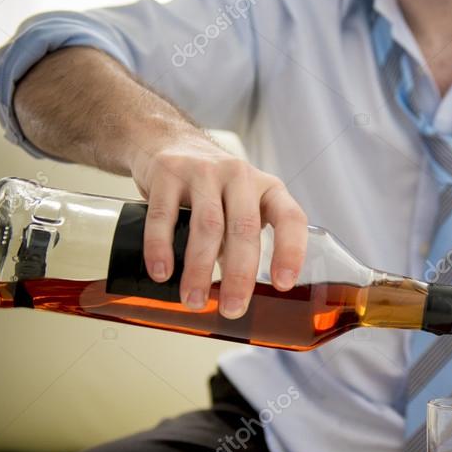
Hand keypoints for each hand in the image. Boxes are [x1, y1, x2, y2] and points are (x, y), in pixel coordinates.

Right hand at [130, 135, 307, 318]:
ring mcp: (204, 171)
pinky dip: (161, 248)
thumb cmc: (211, 187)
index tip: (283, 284)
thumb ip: (240, 244)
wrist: (166, 142)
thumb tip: (234, 294)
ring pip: (207, 226)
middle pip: (244, 229)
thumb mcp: (238, 207)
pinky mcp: (167, 172)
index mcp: (267, 189)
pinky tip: (162, 272)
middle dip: (239, 274)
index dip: (290, 251)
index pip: (290, 218)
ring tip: (194, 300)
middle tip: (232, 308)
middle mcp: (240, 176)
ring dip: (200, 269)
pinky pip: (165, 216)